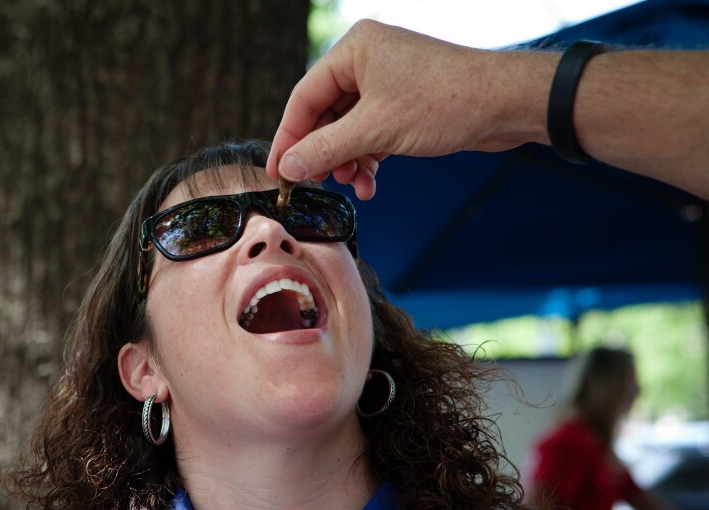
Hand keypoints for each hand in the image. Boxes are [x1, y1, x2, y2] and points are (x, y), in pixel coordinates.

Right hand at [267, 20, 551, 199]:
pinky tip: (371, 182)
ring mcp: (387, 82)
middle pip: (326, 114)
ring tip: (354, 185)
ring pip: (349, 128)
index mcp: (354, 50)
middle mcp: (367, 61)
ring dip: (348, 161)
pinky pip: (372, 132)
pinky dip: (368, 158)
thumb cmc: (445, 102)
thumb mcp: (376, 130)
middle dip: (324, 153)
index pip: (305, 97)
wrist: (505, 104)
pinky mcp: (404, 103)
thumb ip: (326, 149)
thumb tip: (288, 167)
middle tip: (317, 184)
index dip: (288, 137)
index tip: (278, 171)